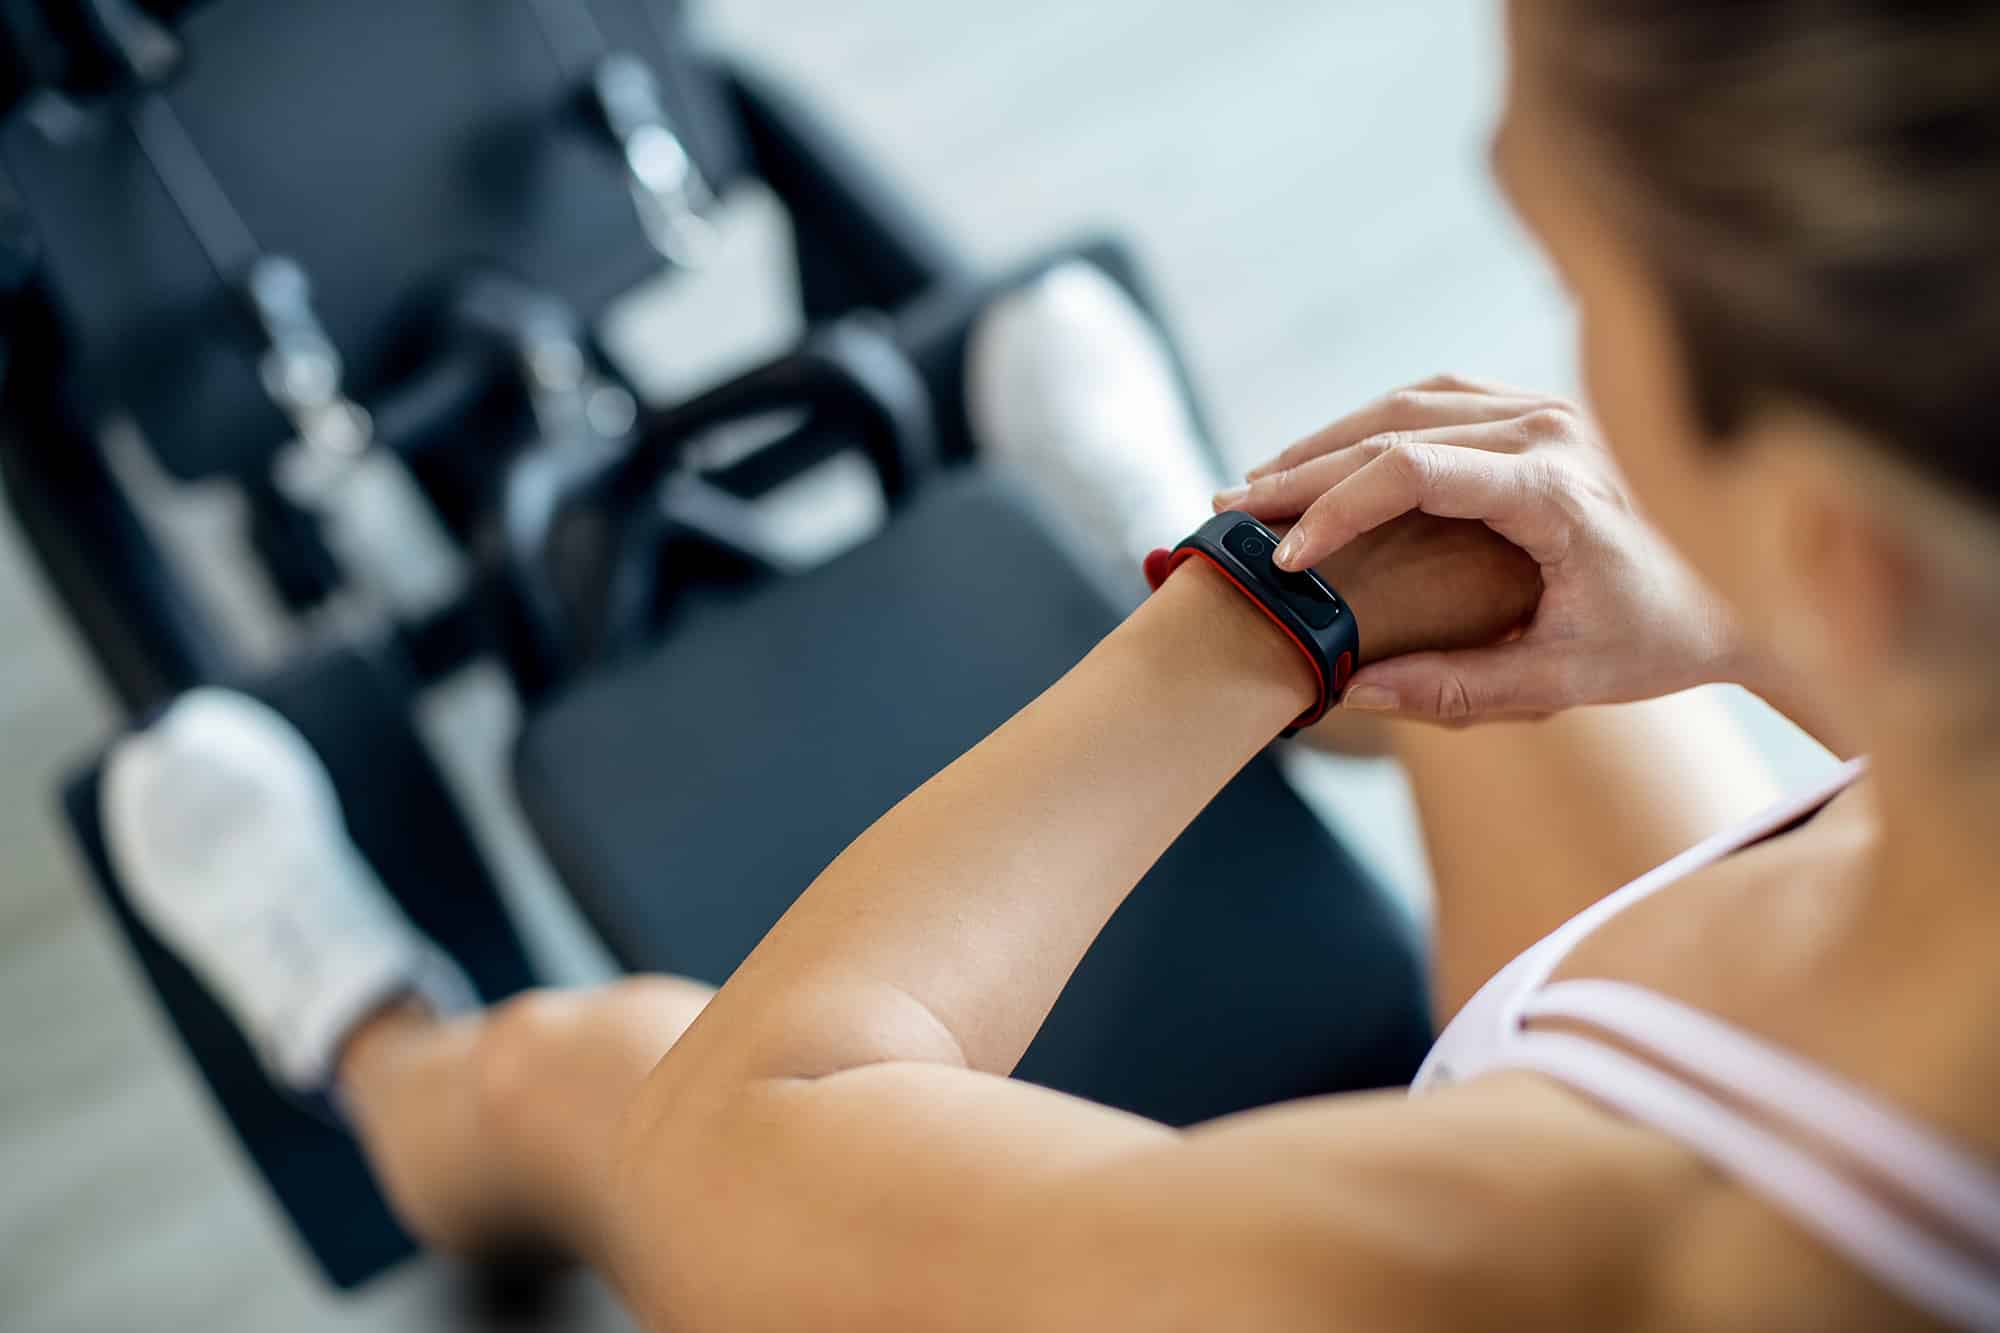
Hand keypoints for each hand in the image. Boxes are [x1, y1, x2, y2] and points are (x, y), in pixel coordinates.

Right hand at [1218, 375, 1742, 723]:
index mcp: (1555, 486)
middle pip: (1395, 429)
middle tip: (1232, 512)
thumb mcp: (1559, 680)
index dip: (1332, 510)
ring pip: (1408, 402)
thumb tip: (1355, 689)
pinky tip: (1326, 463)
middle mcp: (1551, 426)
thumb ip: (1455, 688)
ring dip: (1328, 442)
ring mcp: (1548, 408)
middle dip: (1304, 473)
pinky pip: (1436, 401)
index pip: (1411, 471)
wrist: (1742, 595)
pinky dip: (1370, 429)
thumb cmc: (1655, 642)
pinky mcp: (1541, 411)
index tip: (1282, 560)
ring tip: (1262, 486)